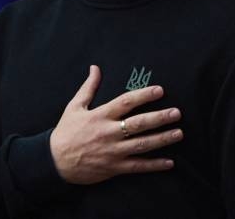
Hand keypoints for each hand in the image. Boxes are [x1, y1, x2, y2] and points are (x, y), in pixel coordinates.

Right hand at [49, 65, 182, 184]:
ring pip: (142, 145)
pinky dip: (154, 165)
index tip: (159, 90)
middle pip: (138, 124)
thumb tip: (95, 68)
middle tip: (176, 112)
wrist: (56, 161)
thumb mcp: (75, 107)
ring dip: (162, 139)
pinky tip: (170, 162)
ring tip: (179, 133)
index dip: (143, 95)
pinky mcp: (115, 167)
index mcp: (100, 116)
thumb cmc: (66, 132)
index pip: (125, 102)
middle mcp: (109, 133)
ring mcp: (113, 151)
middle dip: (159, 118)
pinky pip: (138, 166)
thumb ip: (88, 87)